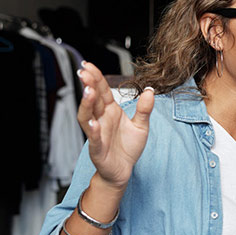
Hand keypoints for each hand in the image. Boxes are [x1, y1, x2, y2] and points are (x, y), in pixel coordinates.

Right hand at [77, 62, 154, 189]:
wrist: (124, 170)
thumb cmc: (128, 147)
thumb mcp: (141, 126)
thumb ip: (145, 109)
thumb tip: (150, 91)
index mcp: (110, 111)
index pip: (102, 91)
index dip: (96, 78)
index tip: (89, 65)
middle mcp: (101, 119)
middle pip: (93, 100)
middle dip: (88, 85)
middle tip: (85, 72)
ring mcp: (97, 133)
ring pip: (87, 116)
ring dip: (87, 104)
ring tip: (88, 91)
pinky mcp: (97, 149)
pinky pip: (93, 138)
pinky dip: (92, 130)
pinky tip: (93, 122)